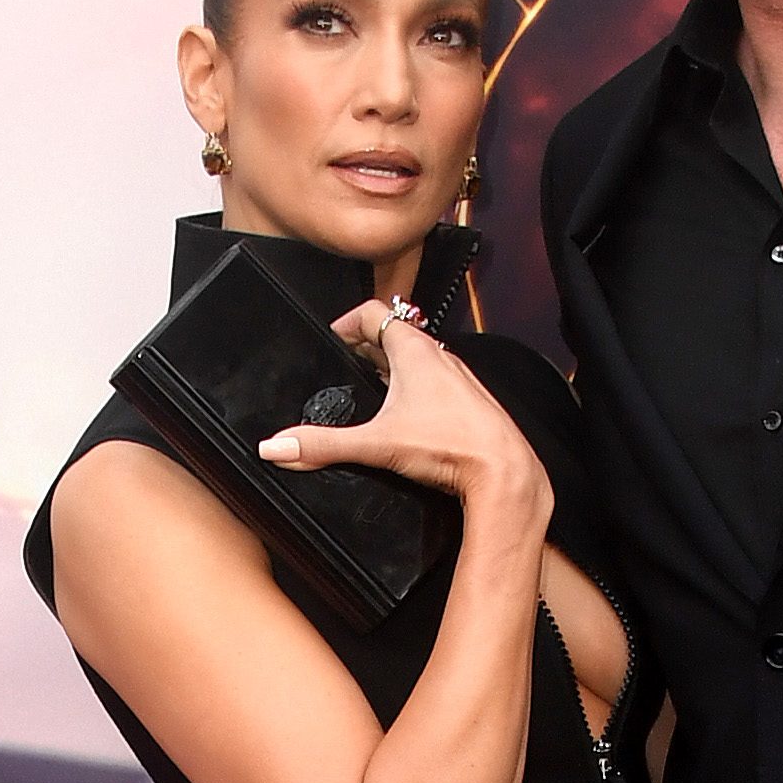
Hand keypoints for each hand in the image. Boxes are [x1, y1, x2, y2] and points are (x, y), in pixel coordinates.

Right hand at [259, 305, 546, 518]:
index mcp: (414, 351)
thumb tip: (278, 447)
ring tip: (372, 385)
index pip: (373, 311)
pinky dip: (416, 388)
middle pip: (396, 334)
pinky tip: (407, 416)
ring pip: (420, 358)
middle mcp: (439, 357)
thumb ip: (323, 445)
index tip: (332, 337)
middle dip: (367, 345)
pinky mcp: (469, 403)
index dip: (347, 320)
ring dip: (394, 365)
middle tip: (345, 360)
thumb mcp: (376, 444)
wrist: (503, 470)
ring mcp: (457, 378)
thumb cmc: (453, 445)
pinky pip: (436, 383)